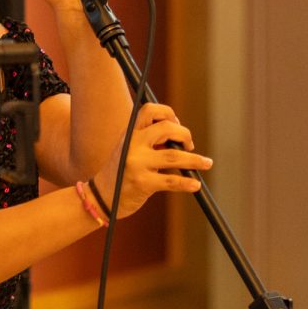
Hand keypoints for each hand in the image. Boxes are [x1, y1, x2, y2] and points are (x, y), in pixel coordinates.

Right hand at [93, 103, 212, 218]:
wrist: (101, 197)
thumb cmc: (120, 172)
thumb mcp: (129, 150)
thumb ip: (150, 141)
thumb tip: (181, 138)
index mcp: (129, 134)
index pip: (150, 110)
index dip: (168, 113)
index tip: (176, 123)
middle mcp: (132, 145)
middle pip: (167, 129)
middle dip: (185, 135)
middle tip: (189, 146)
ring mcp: (137, 164)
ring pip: (175, 156)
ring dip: (195, 160)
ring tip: (207, 163)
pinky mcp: (142, 183)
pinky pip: (171, 181)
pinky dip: (187, 183)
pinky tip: (195, 185)